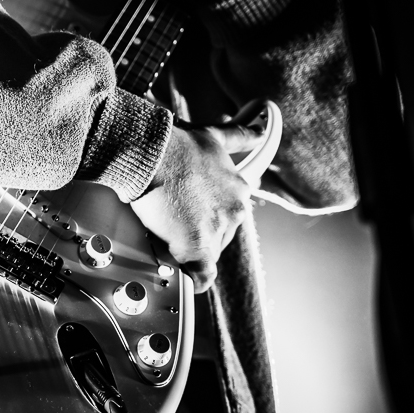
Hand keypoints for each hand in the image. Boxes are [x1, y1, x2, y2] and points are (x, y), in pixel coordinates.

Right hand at [130, 122, 260, 291]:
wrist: (152, 154)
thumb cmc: (175, 144)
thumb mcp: (216, 135)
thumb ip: (241, 136)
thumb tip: (262, 128)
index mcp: (238, 187)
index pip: (229, 212)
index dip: (208, 215)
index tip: (194, 214)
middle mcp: (234, 209)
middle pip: (221, 233)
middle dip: (202, 232)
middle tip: (177, 226)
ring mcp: (216, 229)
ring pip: (210, 250)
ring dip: (193, 250)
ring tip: (171, 243)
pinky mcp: (197, 247)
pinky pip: (202, 273)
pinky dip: (197, 280)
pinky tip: (193, 284)